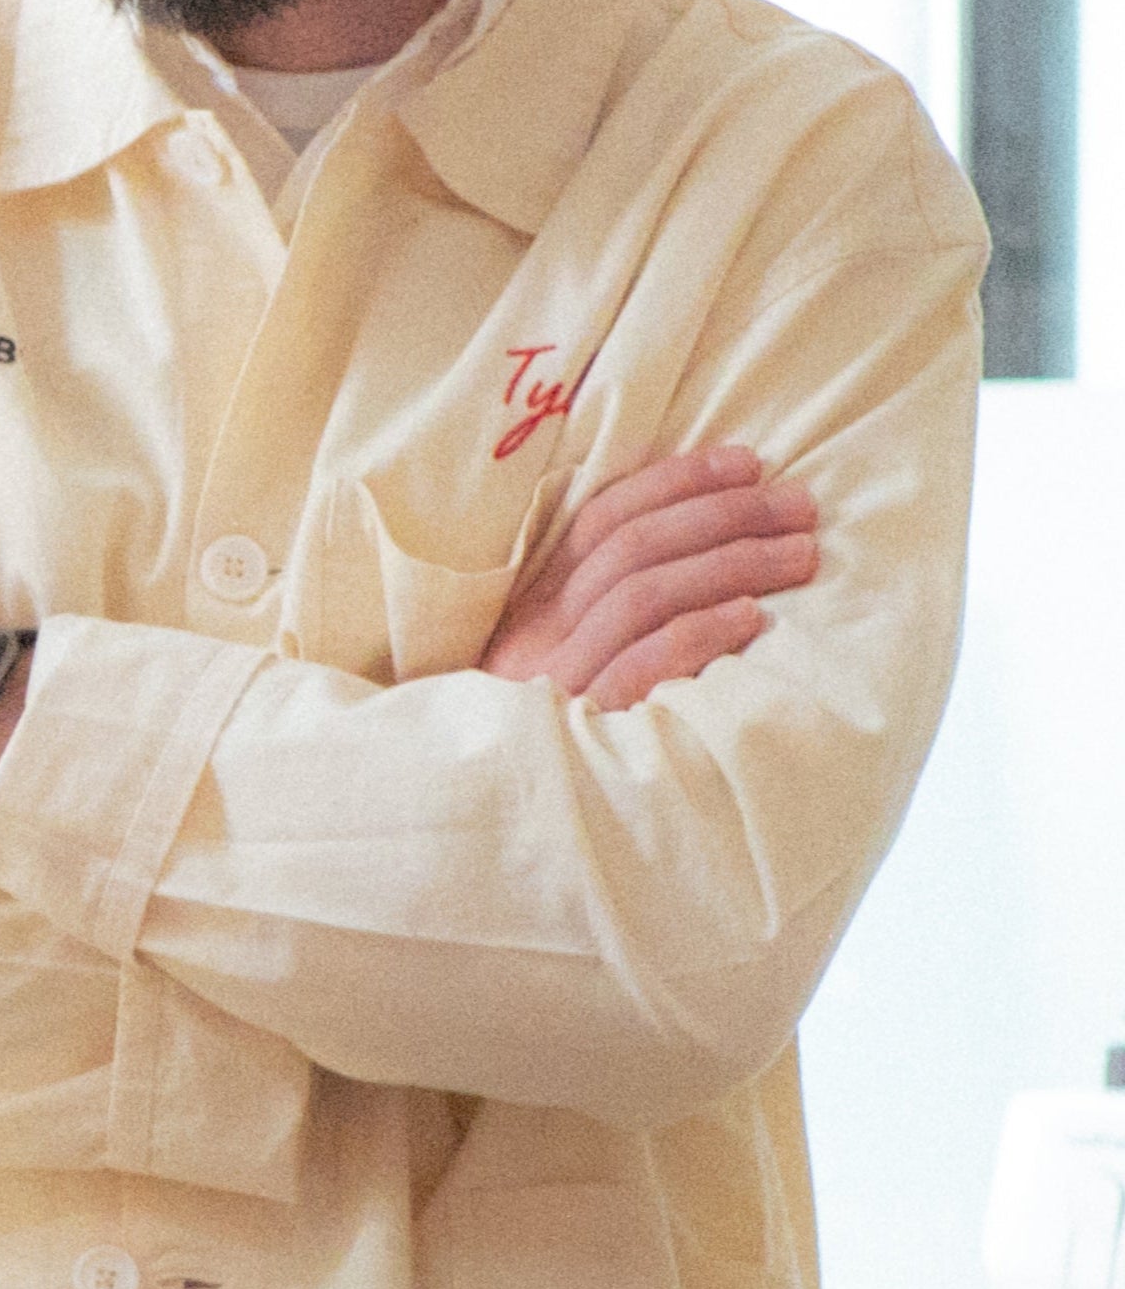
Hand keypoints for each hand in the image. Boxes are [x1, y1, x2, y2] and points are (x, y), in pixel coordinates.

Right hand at [479, 446, 817, 710]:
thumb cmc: (546, 742)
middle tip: (800, 505)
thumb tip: (696, 545)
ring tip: (801, 554)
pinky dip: (700, 631)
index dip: (678, 481)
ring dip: (732, 562)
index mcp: (531, 604)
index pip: (603, 518)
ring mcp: (556, 680)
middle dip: (725, 513)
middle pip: (634, 547)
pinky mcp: (583, 728)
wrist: (488, 827)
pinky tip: (753, 616)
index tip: (749, 461)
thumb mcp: (551, 663)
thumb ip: (596, 610)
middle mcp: (537, 634)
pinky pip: (642, 664)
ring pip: (644, 593)